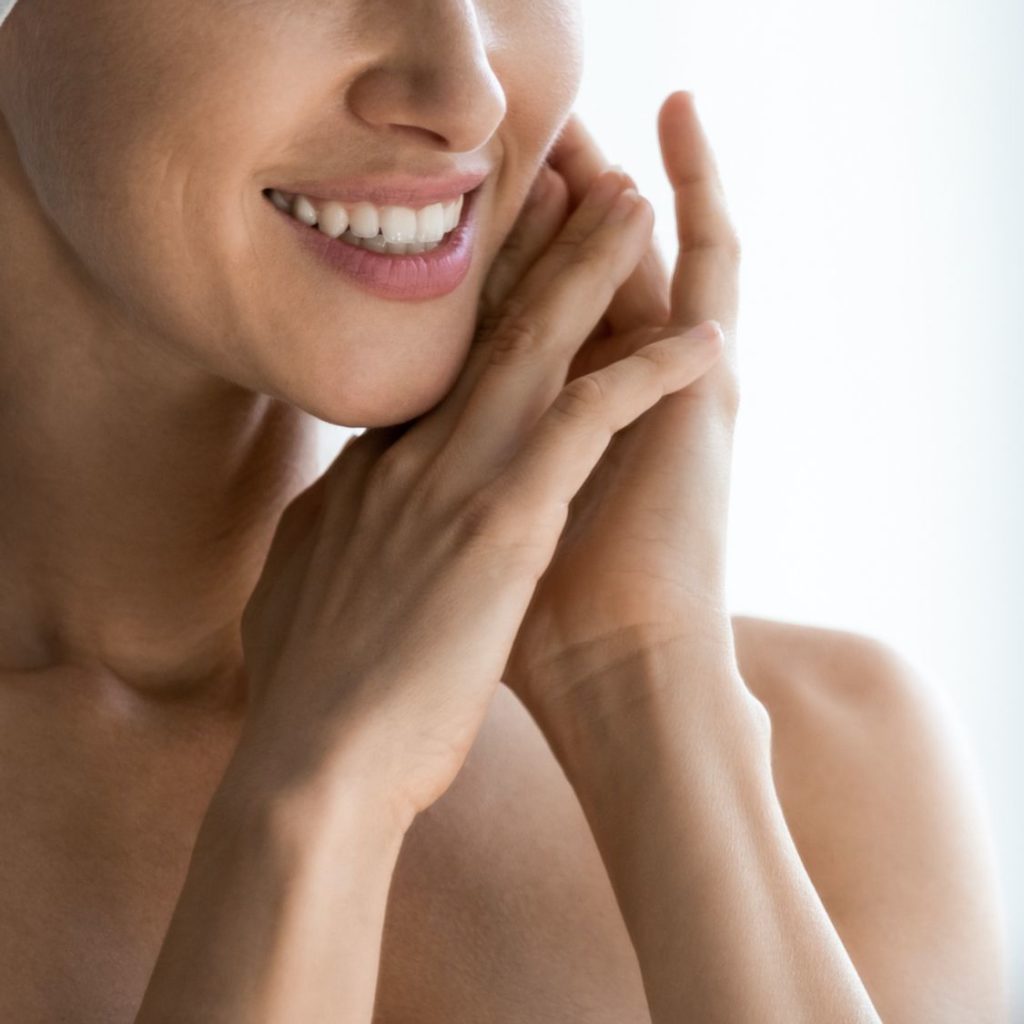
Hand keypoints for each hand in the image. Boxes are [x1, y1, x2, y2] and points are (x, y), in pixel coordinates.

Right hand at [235, 158, 723, 827]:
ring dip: (590, 269)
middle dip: (527, 248)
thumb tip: (338, 511)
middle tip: (569, 180)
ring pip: (534, 346)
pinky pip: (591, 420)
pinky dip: (650, 373)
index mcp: (367, 475)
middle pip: (476, 330)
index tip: (499, 254)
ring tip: (632, 203)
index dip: (468, 303)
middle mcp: (409, 455)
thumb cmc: (314, 697)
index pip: (429, 370)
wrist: (314, 765)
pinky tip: (702, 336)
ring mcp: (455, 480)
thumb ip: (330, 534)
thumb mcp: (304, 589)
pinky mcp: (505, 522)